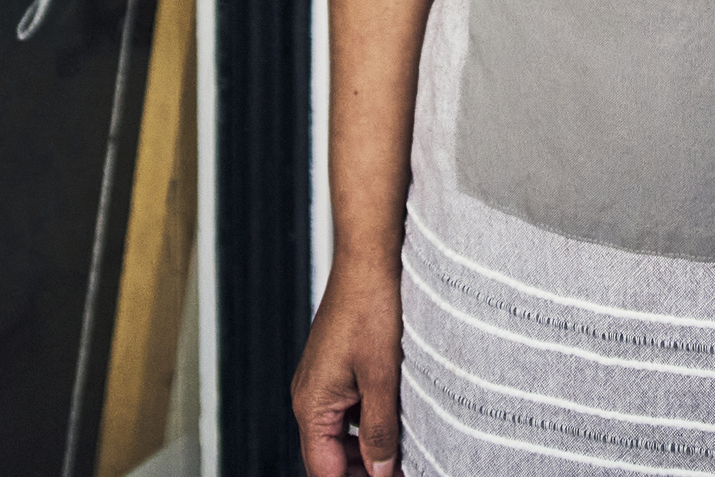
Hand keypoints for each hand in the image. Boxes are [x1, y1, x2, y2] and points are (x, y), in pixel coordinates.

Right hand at [292, 266, 404, 476]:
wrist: (368, 259)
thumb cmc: (371, 307)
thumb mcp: (383, 378)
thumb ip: (380, 431)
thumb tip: (382, 472)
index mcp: (312, 405)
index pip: (324, 471)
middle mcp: (309, 396)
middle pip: (329, 457)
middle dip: (363, 471)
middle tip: (403, 471)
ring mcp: (321, 381)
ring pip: (339, 435)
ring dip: (367, 449)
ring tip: (405, 453)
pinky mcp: (335, 368)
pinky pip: (346, 410)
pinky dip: (367, 423)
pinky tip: (397, 420)